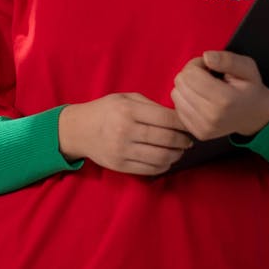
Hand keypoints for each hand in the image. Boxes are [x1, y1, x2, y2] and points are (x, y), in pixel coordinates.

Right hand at [58, 93, 194, 175]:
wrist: (78, 130)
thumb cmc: (106, 110)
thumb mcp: (126, 98)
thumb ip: (151, 106)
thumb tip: (178, 118)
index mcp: (128, 110)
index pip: (167, 119)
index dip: (183, 124)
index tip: (189, 126)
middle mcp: (125, 130)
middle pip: (167, 139)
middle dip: (183, 141)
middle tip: (188, 141)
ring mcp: (122, 150)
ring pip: (161, 157)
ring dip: (176, 155)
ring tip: (179, 151)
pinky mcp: (120, 166)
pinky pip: (150, 169)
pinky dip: (164, 166)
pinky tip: (166, 159)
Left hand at [170, 50, 268, 140]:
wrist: (254, 116)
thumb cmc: (250, 88)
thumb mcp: (247, 67)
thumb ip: (227, 60)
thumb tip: (206, 57)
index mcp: (225, 100)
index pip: (190, 74)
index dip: (197, 64)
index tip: (209, 67)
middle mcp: (212, 117)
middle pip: (180, 83)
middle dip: (191, 74)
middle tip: (207, 76)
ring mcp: (204, 128)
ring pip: (175, 95)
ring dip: (187, 86)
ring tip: (204, 87)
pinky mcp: (197, 133)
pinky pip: (177, 108)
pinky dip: (186, 100)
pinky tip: (201, 99)